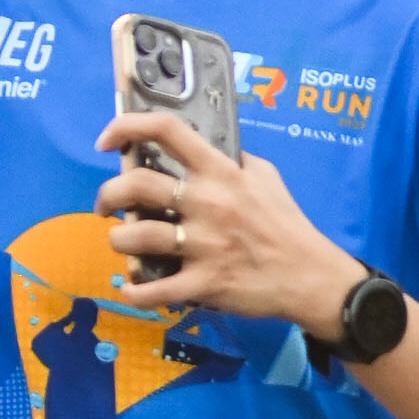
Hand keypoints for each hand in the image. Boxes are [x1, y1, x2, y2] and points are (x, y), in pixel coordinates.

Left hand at [97, 115, 358, 336]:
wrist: (311, 276)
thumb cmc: (287, 224)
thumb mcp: (266, 176)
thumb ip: (231, 161)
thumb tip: (197, 150)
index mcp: (221, 171)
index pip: (167, 130)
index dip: (126, 127)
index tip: (108, 142)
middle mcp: (208, 202)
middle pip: (136, 185)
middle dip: (108, 195)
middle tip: (106, 206)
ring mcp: (204, 244)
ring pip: (135, 237)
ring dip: (118, 240)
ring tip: (123, 243)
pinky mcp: (205, 282)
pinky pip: (154, 289)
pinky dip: (134, 291)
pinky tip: (132, 288)